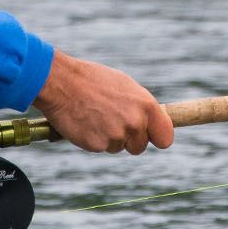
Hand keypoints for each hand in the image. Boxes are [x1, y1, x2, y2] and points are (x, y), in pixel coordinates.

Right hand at [34, 50, 174, 153]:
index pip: (165, 136)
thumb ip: (140, 106)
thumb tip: (150, 120)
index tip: (152, 137)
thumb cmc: (93, 80)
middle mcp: (135, 123)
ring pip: (119, 147)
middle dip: (129, 139)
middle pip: (140, 146)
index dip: (157, 137)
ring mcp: (117, 135)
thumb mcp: (125, 86)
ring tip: (96, 116)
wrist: (62, 83)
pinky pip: (101, 148)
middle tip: (112, 121)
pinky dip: (94, 139)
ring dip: (109, 138)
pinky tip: (86, 122)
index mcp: (146, 105)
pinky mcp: (98, 145)